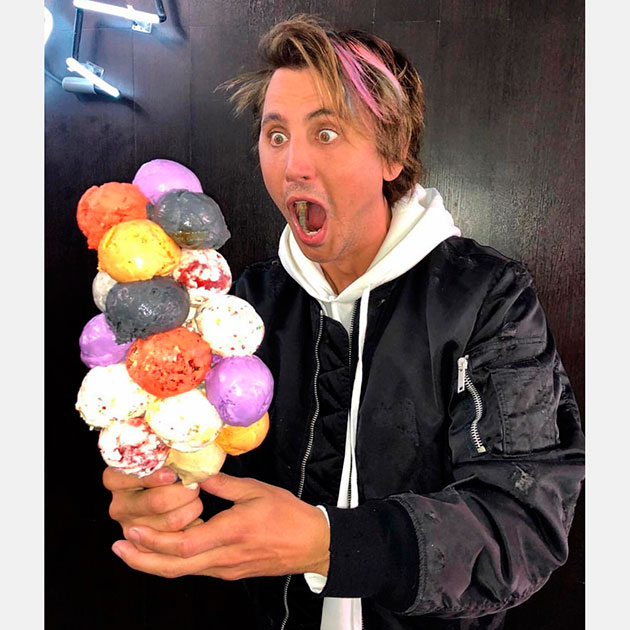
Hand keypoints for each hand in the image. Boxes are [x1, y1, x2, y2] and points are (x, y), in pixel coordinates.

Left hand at [110, 473, 330, 580]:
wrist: (312, 544)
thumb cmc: (288, 515)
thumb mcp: (257, 491)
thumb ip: (224, 484)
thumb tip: (197, 475)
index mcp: (232, 533)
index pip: (185, 545)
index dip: (155, 540)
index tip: (132, 529)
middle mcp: (224, 557)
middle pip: (175, 567)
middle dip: (142, 559)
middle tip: (118, 547)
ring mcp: (226, 568)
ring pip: (182, 570)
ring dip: (154, 561)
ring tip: (132, 548)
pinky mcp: (229, 571)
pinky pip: (195, 568)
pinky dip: (174, 559)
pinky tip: (164, 546)